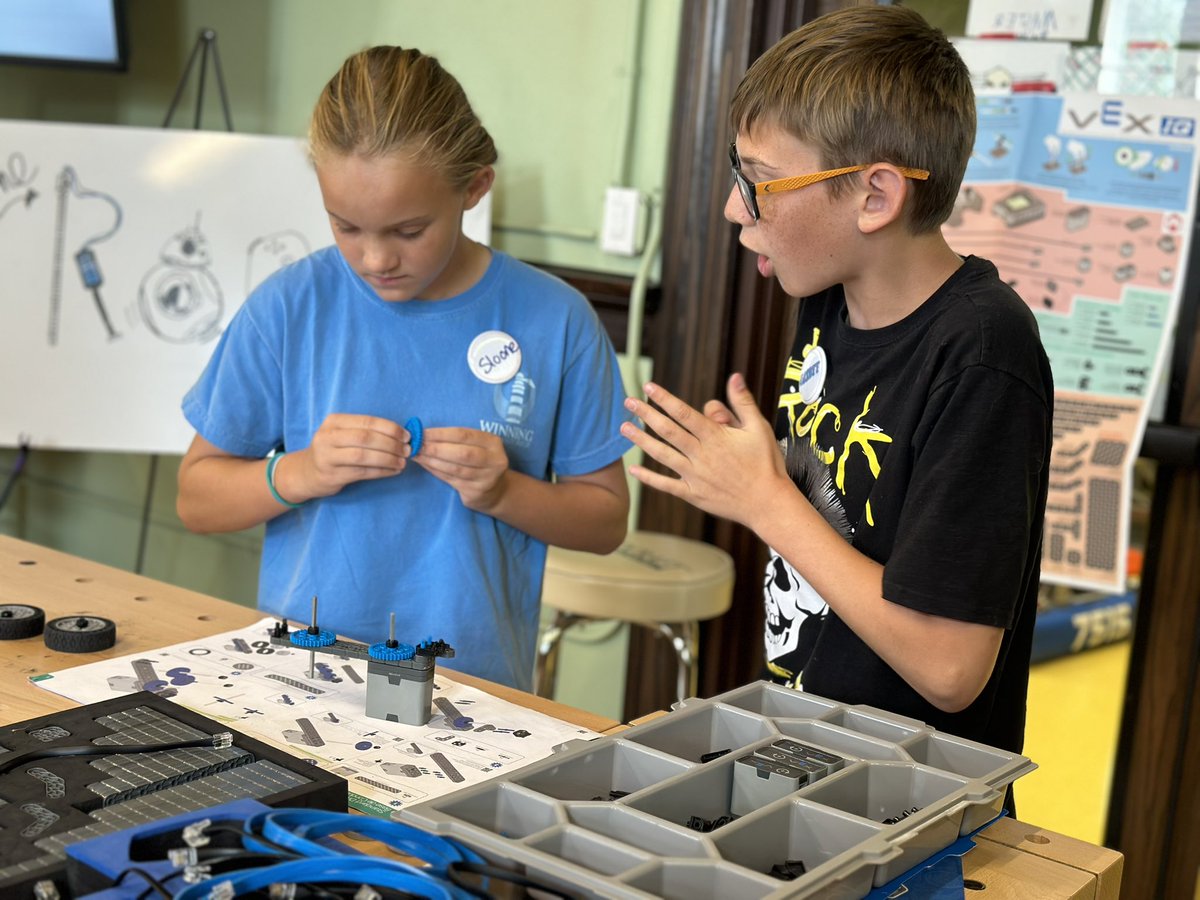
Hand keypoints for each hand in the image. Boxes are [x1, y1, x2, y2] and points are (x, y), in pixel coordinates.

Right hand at [287, 414, 409, 498]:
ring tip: (402, 462)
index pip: (367, 422)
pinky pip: (362, 472)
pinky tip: (393, 471)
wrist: (308, 472)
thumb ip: (366, 431)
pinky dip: (381, 471)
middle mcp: (327, 437)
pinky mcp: (332, 475)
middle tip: (407, 450)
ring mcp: (327, 457)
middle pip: (366, 438)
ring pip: (363, 456)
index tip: (406, 435)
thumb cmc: (334, 450)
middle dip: (391, 444)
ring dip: (388, 459)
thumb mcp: (343, 434)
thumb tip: (401, 434)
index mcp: (334, 421)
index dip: (390, 428)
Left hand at [414, 426, 510, 511]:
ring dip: (432, 461)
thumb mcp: (477, 446)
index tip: (422, 432)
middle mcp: (493, 460)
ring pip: (454, 468)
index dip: (441, 434)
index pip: (464, 435)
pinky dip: (435, 471)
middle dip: (435, 448)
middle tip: (416, 446)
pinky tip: (425, 465)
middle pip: (461, 453)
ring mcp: (486, 478)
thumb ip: (456, 440)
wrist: (496, 490)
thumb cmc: (480, 461)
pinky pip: (451, 479)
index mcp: (493, 443)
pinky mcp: (475, 491)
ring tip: (416, 455)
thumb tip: (424, 434)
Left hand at [621, 374, 788, 527]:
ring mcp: (695, 476)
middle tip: (627, 401)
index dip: (664, 399)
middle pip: (668, 431)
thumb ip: (743, 403)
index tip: (648, 387)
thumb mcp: (759, 428)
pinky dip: (649, 478)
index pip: (684, 413)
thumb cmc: (766, 463)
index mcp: (716, 436)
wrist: (768, 503)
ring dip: (641, 441)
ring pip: (663, 455)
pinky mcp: (694, 495)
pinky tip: (633, 470)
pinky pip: (667, 486)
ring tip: (624, 428)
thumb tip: (734, 376)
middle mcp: (702, 455)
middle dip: (646, 414)